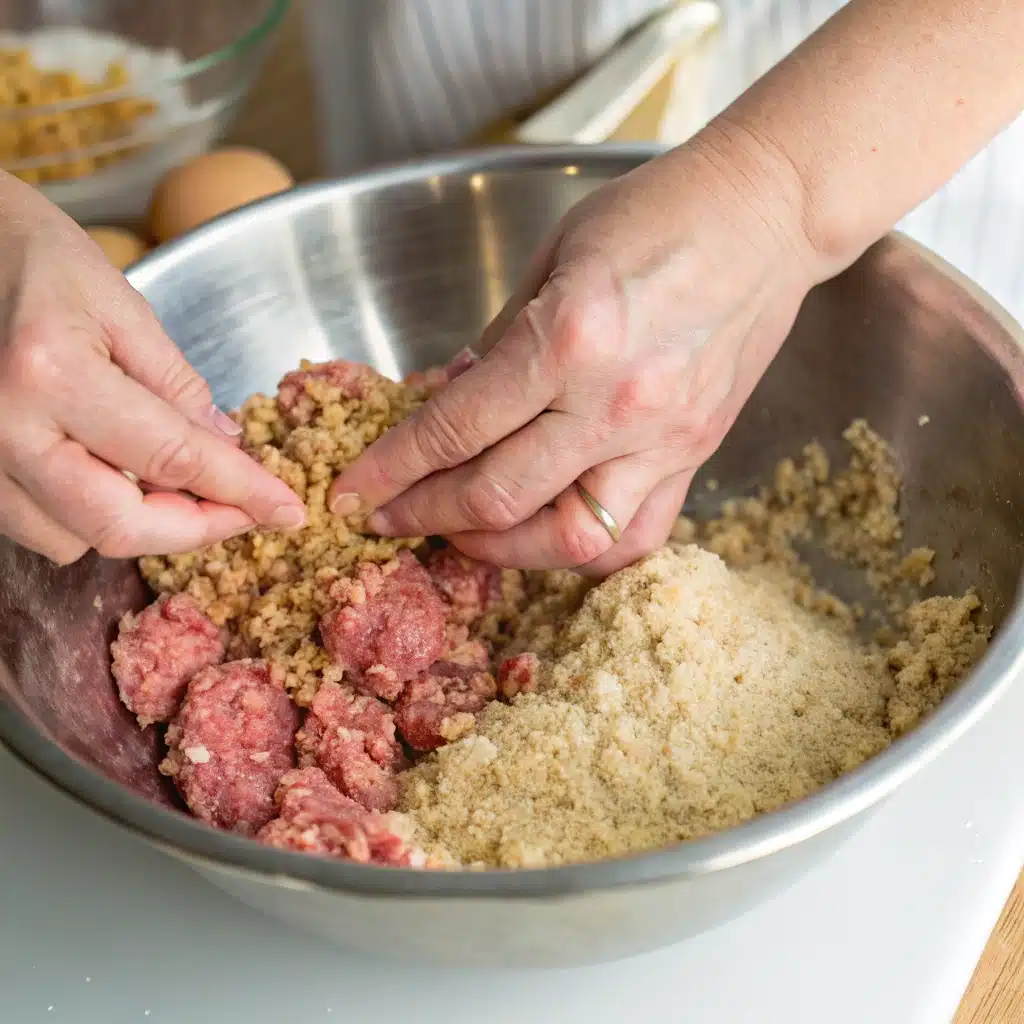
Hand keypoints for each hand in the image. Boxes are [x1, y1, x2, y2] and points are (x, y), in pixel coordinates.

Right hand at [0, 174, 304, 564]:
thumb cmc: (38, 259)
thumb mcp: (124, 306)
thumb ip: (177, 386)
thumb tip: (228, 449)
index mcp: (51, 374)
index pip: (172, 458)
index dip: (241, 492)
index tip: (285, 511)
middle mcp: (5, 429)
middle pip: (118, 526)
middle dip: (195, 529)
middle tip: (241, 511)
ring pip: (74, 540)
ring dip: (140, 526)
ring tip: (175, 483)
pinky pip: (39, 527)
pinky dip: (89, 517)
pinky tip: (117, 478)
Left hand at [329, 122, 829, 575]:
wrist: (768, 214)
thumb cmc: (658, 212)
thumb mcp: (553, 256)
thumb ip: (499, 342)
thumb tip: (450, 400)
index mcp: (572, 337)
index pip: (458, 428)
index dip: (393, 468)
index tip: (354, 491)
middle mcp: (617, 403)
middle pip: (499, 497)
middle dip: (425, 515)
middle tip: (387, 517)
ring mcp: (664, 440)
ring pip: (568, 539)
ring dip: (500, 550)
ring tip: (462, 533)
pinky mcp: (696, 456)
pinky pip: (636, 536)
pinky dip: (580, 549)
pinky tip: (544, 532)